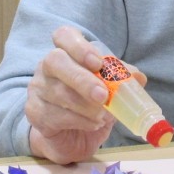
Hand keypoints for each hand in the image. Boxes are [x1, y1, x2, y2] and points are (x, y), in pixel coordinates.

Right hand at [24, 26, 145, 164]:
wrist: (73, 138)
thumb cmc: (90, 106)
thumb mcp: (110, 90)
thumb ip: (122, 80)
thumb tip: (138, 77)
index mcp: (66, 53)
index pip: (64, 36)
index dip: (79, 46)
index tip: (98, 63)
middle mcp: (47, 67)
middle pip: (55, 60)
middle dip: (82, 78)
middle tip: (103, 95)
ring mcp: (37, 89)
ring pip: (57, 91)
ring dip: (85, 106)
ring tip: (103, 116)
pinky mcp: (35, 113)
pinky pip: (55, 114)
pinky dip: (80, 121)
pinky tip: (93, 124)